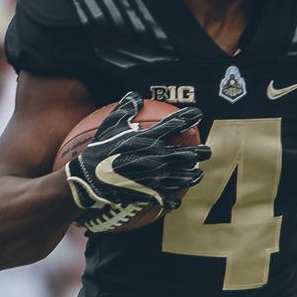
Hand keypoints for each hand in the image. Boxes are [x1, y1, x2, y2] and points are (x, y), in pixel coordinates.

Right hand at [65, 92, 211, 232]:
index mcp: (148, 139)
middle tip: (206, 151)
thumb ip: (125, 109)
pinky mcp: (149, 193)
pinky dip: (173, 200)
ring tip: (198, 174)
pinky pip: (167, 198)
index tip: (198, 115)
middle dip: (199, 152)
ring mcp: (155, 177)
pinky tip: (177, 201)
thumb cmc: (99, 150)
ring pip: (182, 177)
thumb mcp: (110, 126)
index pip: (175, 125)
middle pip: (186, 154)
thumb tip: (134, 95)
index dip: (189, 118)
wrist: (90, 179)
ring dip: (192, 176)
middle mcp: (156, 157)